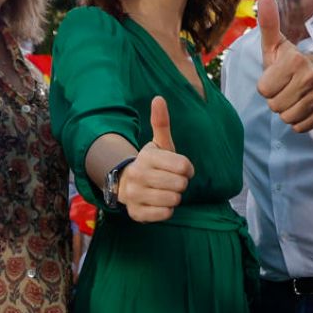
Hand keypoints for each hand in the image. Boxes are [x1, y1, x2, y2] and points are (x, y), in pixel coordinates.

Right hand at [117, 96, 193, 222]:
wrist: (125, 185)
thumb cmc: (151, 164)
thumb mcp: (158, 144)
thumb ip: (161, 123)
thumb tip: (159, 98)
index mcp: (147, 156)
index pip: (185, 166)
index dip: (187, 169)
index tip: (179, 169)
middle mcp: (138, 175)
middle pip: (181, 184)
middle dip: (180, 184)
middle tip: (170, 181)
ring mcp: (135, 195)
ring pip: (174, 200)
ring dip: (174, 197)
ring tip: (164, 191)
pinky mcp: (136, 213)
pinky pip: (165, 214)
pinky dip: (167, 210)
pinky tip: (158, 203)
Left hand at [255, 0, 312, 132]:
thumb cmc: (289, 60)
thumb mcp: (276, 43)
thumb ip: (268, 23)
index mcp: (295, 61)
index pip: (264, 90)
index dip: (266, 85)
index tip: (276, 76)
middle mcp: (310, 78)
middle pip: (275, 106)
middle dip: (276, 99)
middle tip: (285, 87)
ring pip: (287, 118)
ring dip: (286, 110)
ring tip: (293, 96)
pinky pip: (300, 127)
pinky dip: (298, 120)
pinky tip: (302, 106)